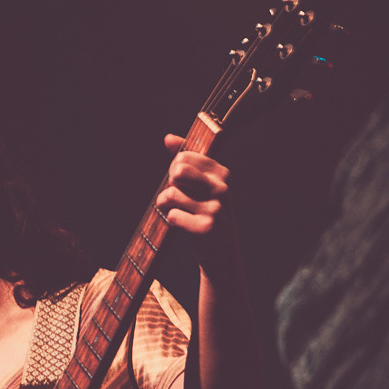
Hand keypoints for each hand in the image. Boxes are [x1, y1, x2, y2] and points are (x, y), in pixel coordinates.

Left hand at [156, 134, 236, 269]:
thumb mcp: (202, 184)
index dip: (173, 171)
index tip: (181, 183)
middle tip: (176, 197)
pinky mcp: (205, 228)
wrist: (221, 251)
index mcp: (222, 173)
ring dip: (166, 205)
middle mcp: (222, 188)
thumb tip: (168, 138)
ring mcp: (215, 209)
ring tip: (177, 211)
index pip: (182, 157)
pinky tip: (182, 225)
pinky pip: (171, 216)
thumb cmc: (206, 212)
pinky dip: (170, 221)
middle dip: (169, 185)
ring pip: (170, 195)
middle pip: (177, 171)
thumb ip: (186, 159)